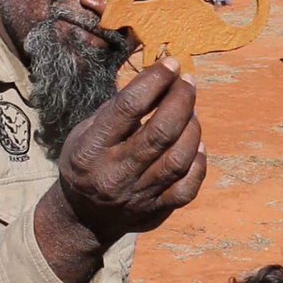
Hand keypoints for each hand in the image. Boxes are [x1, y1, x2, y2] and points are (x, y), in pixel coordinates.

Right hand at [55, 57, 203, 243]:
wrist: (84, 218)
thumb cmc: (88, 161)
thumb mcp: (87, 131)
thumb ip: (120, 109)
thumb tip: (161, 78)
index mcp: (91, 149)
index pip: (128, 107)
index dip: (155, 81)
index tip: (171, 64)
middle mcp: (114, 174)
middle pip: (161, 133)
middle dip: (181, 100)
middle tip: (187, 82)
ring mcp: (137, 196)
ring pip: (178, 159)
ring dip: (192, 128)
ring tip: (191, 112)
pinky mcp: (156, 211)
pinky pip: (188, 187)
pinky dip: (199, 163)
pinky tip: (197, 146)